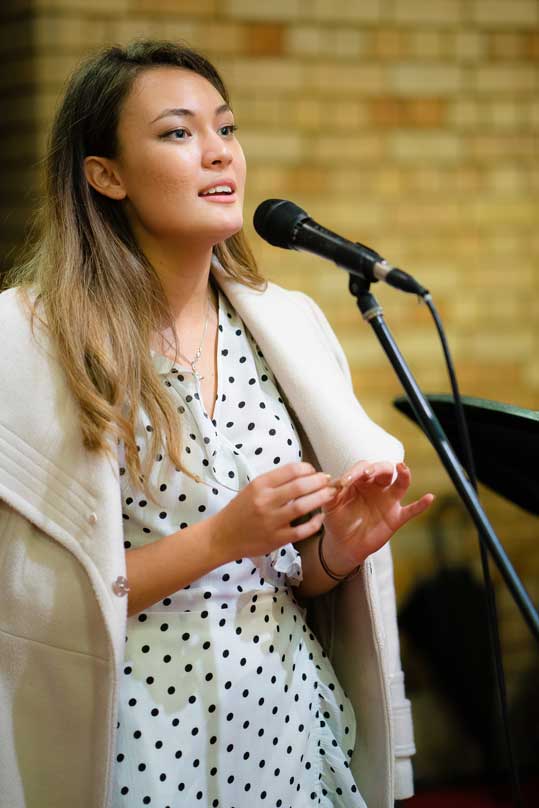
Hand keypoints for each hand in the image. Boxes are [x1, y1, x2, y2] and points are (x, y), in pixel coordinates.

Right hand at [210, 462, 335, 562]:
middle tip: (329, 480)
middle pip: (299, 487)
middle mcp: (266, 501)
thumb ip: (274, 482)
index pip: (290, 470)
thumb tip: (302, 474)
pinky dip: (314, 524)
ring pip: (302, 507)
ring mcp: (271, 521)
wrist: (222, 536)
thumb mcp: (252, 489)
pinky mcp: (276, 539)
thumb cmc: (239, 511)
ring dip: (320, 499)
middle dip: (319, 481)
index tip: (314, 471)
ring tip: (330, 494)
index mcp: (259, 485)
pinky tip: (320, 518)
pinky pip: (301, 530)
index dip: (307, 468)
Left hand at [321, 460, 433, 573]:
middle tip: (368, 473)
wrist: (343, 544)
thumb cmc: (337, 520)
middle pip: (384, 469)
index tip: (346, 481)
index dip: (355, 471)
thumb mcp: (330, 506)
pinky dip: (421, 505)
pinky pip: (411, 510)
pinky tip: (429, 498)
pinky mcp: (395, 518)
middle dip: (377, 468)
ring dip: (404, 474)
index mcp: (360, 481)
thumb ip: (331, 493)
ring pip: (400, 483)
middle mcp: (376, 487)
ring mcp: (388, 501)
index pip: (362, 468)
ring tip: (402, 468)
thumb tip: (333, 482)